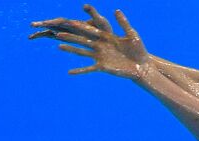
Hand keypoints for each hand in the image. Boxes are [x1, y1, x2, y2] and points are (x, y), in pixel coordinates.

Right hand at [29, 5, 149, 80]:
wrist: (142, 66)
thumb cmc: (139, 50)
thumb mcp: (132, 35)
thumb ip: (123, 23)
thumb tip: (116, 10)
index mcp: (106, 36)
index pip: (90, 29)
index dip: (79, 25)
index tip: (68, 20)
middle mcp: (100, 46)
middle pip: (82, 40)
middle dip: (70, 36)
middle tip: (56, 33)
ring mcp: (100, 57)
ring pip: (82, 52)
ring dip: (71, 50)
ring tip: (59, 46)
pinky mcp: (103, 67)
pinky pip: (89, 69)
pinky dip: (79, 71)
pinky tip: (70, 72)